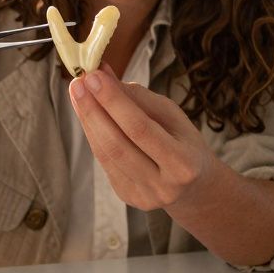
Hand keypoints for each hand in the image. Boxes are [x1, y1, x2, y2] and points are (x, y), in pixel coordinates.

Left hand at [68, 65, 217, 210]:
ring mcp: (143, 195)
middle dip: (93, 110)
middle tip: (78, 83)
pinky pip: (104, 162)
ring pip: (105, 154)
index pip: (140, 128)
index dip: (114, 101)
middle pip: (117, 145)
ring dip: (88, 121)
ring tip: (78, 93)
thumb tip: (104, 76)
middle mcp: (163, 185)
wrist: (195, 186)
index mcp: (183, 163)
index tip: (95, 76)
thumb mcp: (173, 116)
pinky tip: (89, 115)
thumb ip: (140, 98)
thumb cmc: (184, 142)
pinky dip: (94, 135)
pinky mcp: (127, 197)